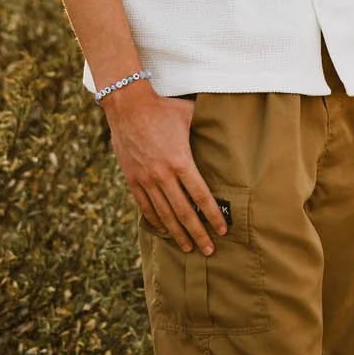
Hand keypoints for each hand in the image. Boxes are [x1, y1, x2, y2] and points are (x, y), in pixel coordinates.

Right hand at [102, 82, 227, 254]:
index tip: (223, 230)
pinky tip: (164, 230)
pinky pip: (145, 207)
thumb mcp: (189, 115)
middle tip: (209, 250)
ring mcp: (146, 179)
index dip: (213, 216)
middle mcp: (163, 175)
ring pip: (165, 215)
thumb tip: (226, 125)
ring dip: (177, 233)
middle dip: (198, 234)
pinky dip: (155, 221)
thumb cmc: (162, 107)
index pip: (201, 197)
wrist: (127, 104)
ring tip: (188, 248)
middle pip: (185, 212)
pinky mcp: (132, 179)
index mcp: (181, 162)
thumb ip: (205, 127)